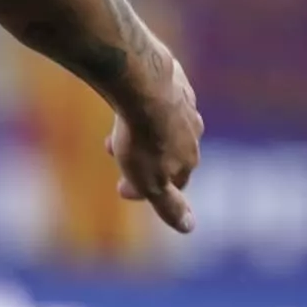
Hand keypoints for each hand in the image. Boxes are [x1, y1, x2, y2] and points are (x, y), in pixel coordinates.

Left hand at [109, 49, 204, 235]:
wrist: (141, 81)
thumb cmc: (142, 135)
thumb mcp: (151, 181)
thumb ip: (170, 206)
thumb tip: (190, 228)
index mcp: (189, 158)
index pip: (175, 184)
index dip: (148, 190)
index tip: (122, 189)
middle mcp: (194, 131)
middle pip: (169, 153)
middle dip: (143, 161)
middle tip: (112, 155)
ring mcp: (185, 103)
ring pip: (164, 125)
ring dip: (141, 134)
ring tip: (114, 133)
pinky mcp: (174, 78)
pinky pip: (159, 98)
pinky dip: (144, 107)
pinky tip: (128, 103)